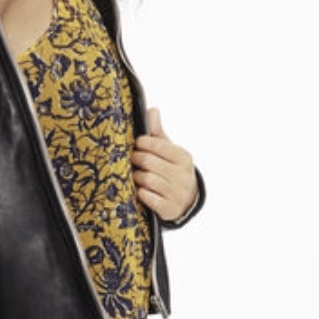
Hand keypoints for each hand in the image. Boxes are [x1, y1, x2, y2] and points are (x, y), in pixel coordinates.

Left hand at [132, 106, 198, 220]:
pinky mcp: (169, 209)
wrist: (185, 200)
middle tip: (133, 159)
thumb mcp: (168, 151)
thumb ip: (158, 133)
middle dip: (137, 159)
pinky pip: (148, 198)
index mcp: (183, 157)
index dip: (143, 143)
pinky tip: (141, 190)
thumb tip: (152, 110)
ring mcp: (177, 193)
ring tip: (136, 175)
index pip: (157, 145)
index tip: (138, 144)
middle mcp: (183, 175)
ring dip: (137, 177)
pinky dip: (142, 193)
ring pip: (146, 179)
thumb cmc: (172, 170)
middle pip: (148, 162)